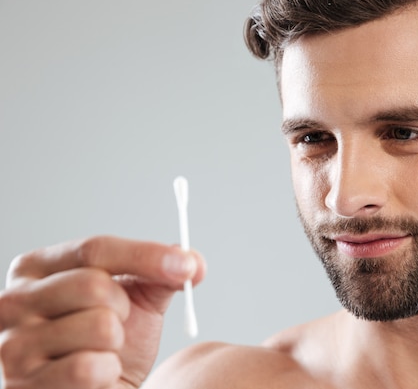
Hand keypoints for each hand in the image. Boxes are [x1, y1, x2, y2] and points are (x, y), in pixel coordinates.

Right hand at [0, 236, 204, 388]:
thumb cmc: (108, 344)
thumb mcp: (135, 300)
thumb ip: (160, 275)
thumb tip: (195, 262)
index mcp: (37, 269)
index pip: (95, 248)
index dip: (147, 255)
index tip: (187, 266)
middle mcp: (13, 301)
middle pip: (95, 285)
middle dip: (124, 308)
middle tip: (118, 324)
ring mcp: (12, 345)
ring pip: (100, 327)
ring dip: (116, 344)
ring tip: (101, 352)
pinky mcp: (22, 385)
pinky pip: (90, 367)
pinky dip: (107, 373)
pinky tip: (95, 376)